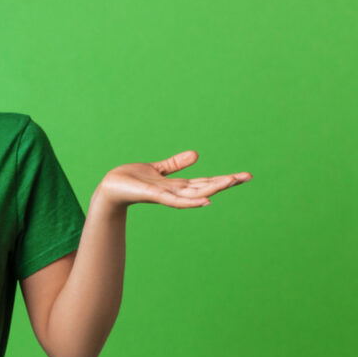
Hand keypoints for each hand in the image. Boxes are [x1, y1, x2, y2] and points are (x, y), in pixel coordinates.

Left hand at [97, 150, 251, 208]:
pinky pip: (175, 200)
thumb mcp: (158, 168)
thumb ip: (175, 164)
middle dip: (226, 182)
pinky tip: (206, 201)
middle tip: (247, 176)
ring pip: (194, 193)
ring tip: (231, 182)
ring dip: (213, 188)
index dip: (224, 178)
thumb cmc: (131, 179)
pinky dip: (191, 201)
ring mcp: (166, 195)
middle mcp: (175, 192)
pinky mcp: (154, 195)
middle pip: (205, 186)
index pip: (205, 181)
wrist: (110, 187)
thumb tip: (197, 154)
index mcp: (177, 185)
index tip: (245, 175)